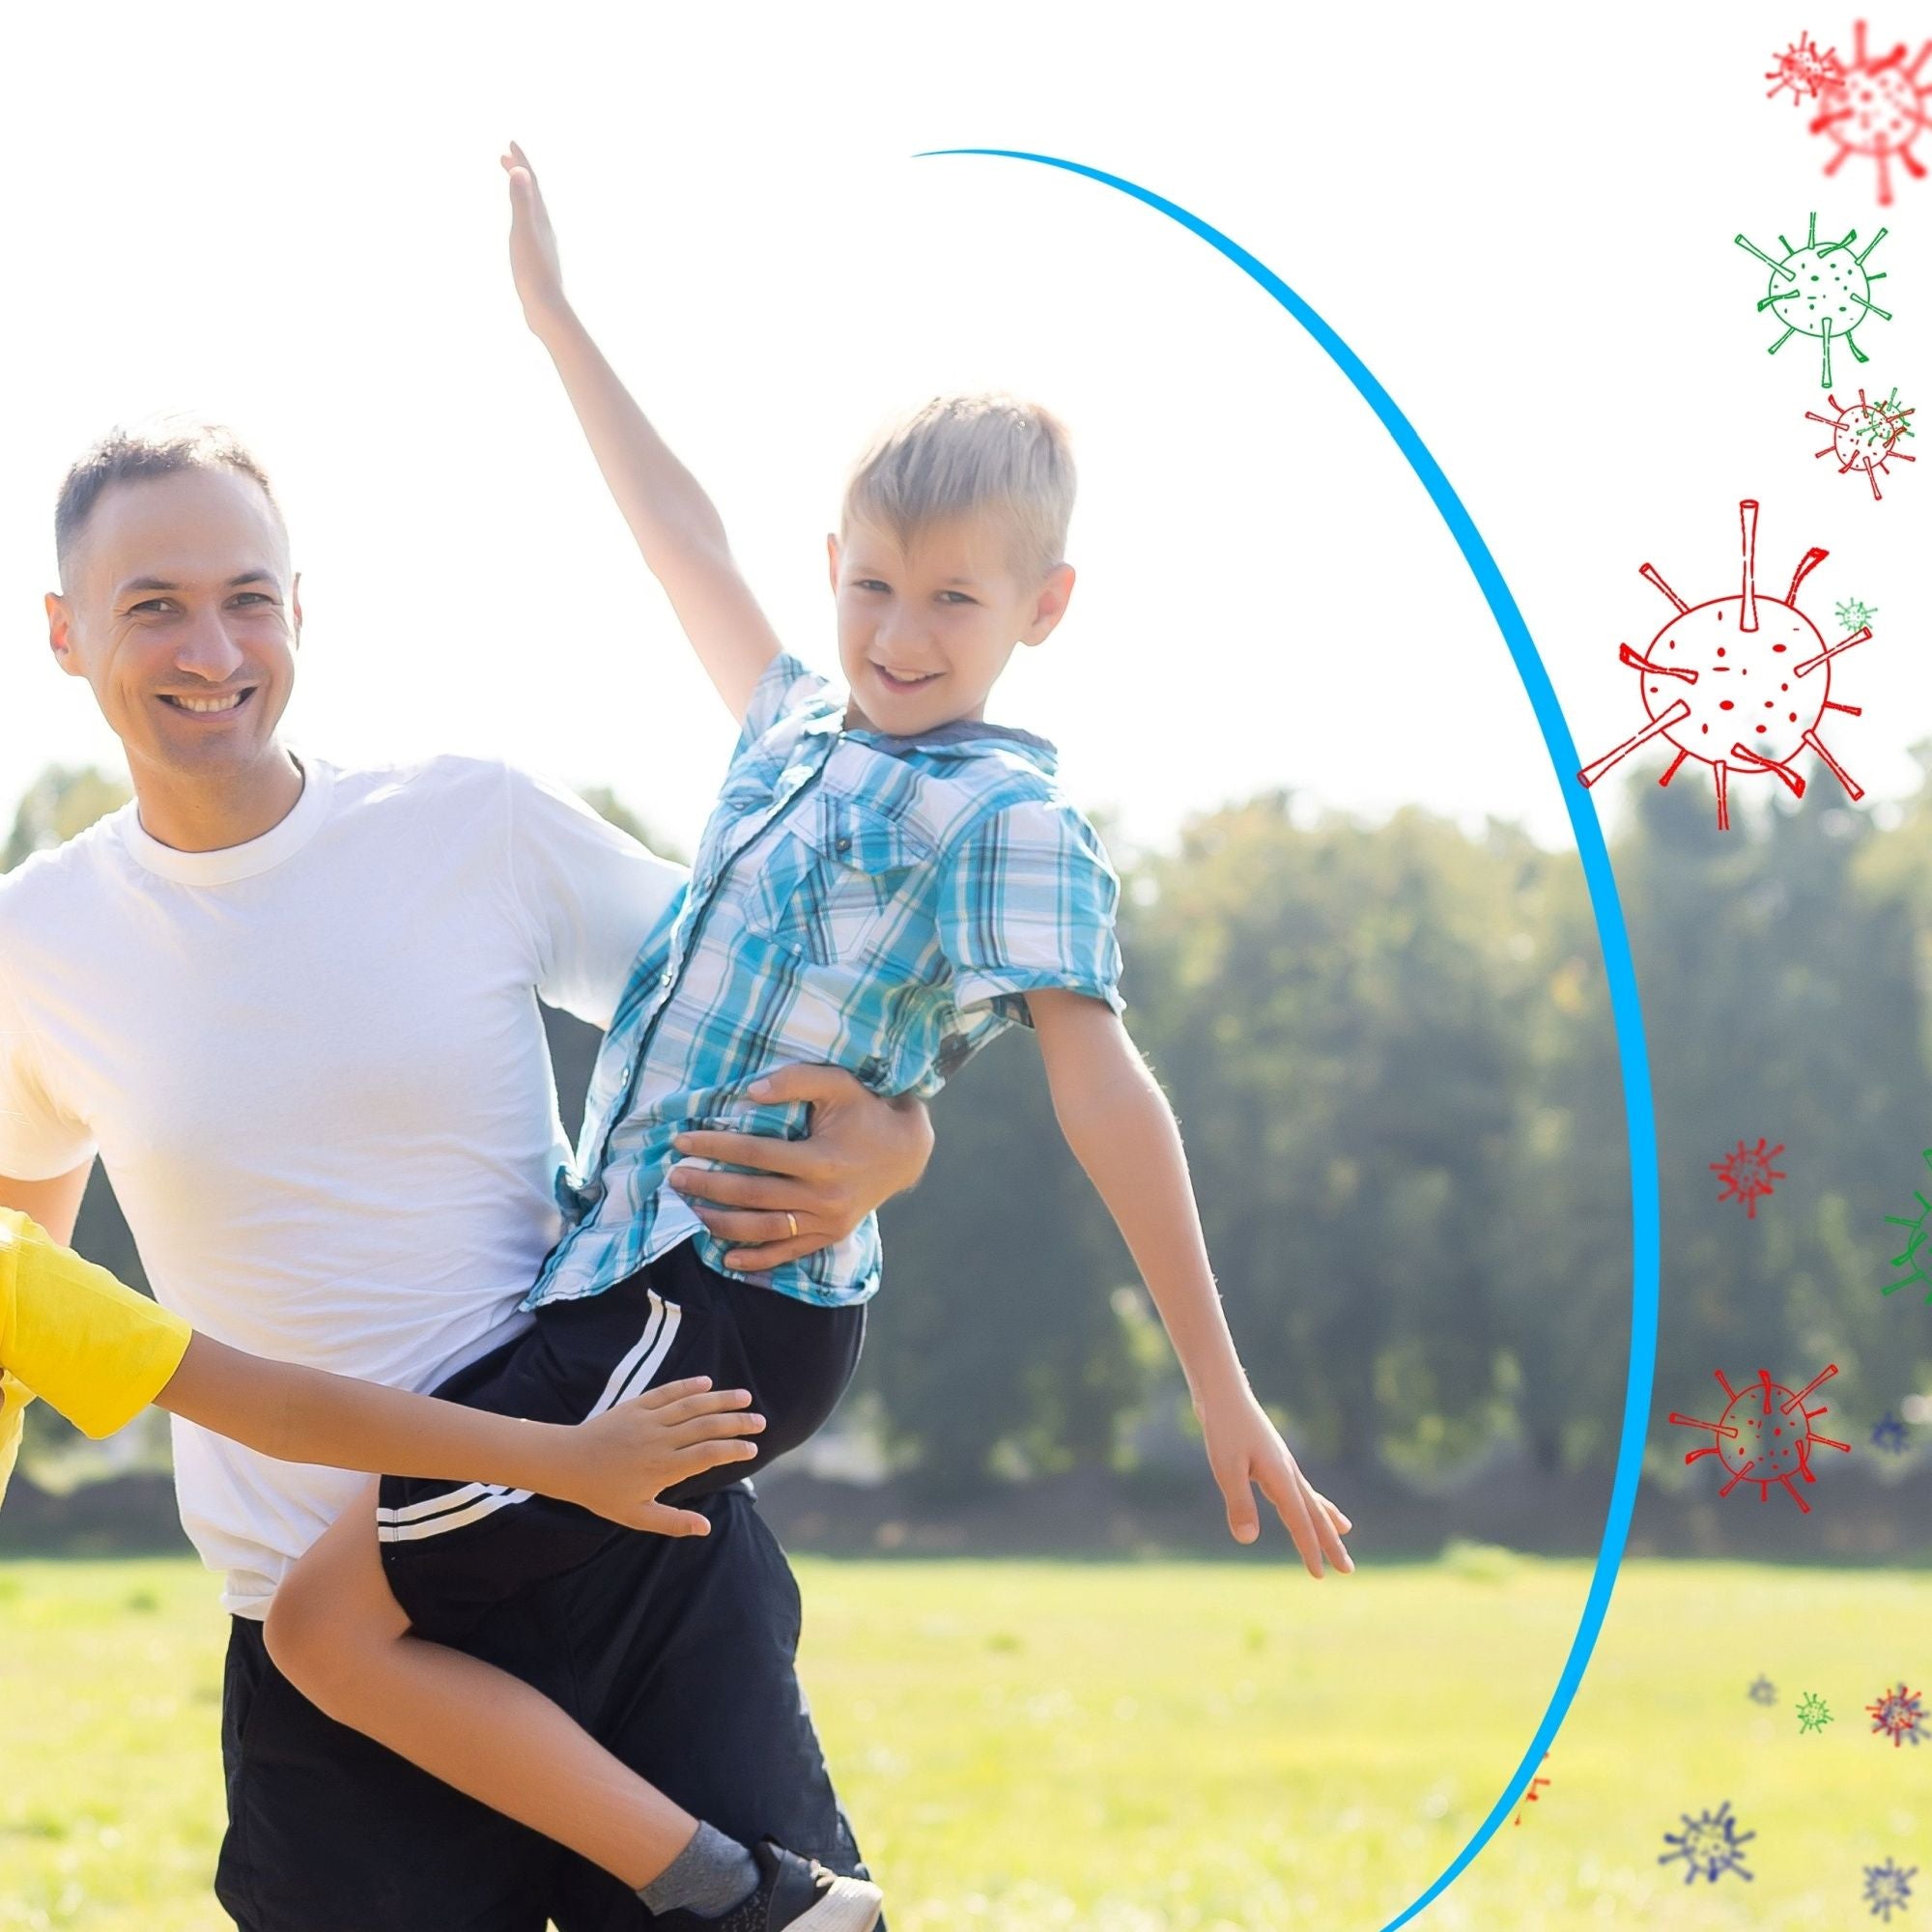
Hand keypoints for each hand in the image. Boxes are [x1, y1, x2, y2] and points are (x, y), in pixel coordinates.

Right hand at [500, 139, 568, 332]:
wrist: (546, 307)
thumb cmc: (532, 270)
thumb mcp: (523, 231)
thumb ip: (522, 201)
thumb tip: (521, 171)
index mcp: (540, 218)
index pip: (531, 182)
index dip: (522, 162)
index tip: (511, 144)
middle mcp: (544, 227)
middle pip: (532, 193)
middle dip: (520, 172)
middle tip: (504, 157)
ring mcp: (542, 242)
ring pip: (532, 209)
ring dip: (521, 192)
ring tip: (511, 183)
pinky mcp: (538, 256)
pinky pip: (529, 226)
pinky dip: (522, 214)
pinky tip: (520, 225)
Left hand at [553, 1376, 764, 1533]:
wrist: (567, 1463)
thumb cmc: (602, 1493)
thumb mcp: (636, 1516)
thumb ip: (673, 1523)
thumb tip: (706, 1528)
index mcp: (663, 1468)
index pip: (708, 1454)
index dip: (733, 1450)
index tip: (752, 1449)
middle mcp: (660, 1440)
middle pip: (707, 1426)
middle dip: (737, 1422)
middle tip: (760, 1421)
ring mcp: (648, 1419)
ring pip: (692, 1405)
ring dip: (721, 1399)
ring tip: (745, 1397)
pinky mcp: (636, 1405)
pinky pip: (667, 1392)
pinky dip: (689, 1386)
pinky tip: (707, 1383)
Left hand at [665, 1062, 934, 1269]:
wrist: (906, 1151)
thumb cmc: (866, 1110)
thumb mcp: (837, 1083)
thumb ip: (795, 1080)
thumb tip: (748, 1092)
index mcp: (823, 1159)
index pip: (757, 1154)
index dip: (717, 1146)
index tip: (683, 1140)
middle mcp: (825, 1196)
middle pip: (754, 1195)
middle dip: (709, 1185)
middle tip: (674, 1177)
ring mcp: (829, 1221)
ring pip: (766, 1228)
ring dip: (723, 1223)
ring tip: (690, 1209)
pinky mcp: (831, 1234)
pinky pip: (790, 1252)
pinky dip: (758, 1259)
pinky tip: (727, 1258)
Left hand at [1198, 1385, 1354, 1577]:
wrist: (1223, 1392)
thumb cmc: (1223, 1428)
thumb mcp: (1226, 1468)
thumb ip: (1239, 1503)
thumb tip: (1248, 1540)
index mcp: (1281, 1477)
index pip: (1299, 1522)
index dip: (1309, 1550)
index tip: (1320, 1575)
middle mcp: (1289, 1471)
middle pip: (1315, 1514)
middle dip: (1331, 1543)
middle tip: (1349, 1570)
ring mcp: (1283, 1463)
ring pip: (1311, 1498)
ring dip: (1326, 1519)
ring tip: (1346, 1531)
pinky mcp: (1273, 1458)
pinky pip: (1299, 1486)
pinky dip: (1311, 1499)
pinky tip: (1309, 1500)